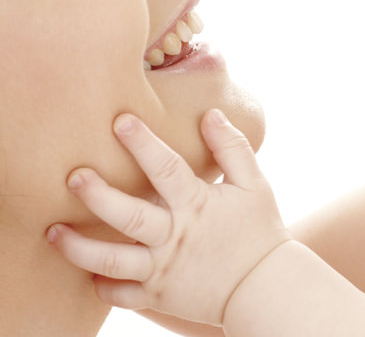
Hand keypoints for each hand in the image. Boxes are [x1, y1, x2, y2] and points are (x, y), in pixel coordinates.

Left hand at [47, 109, 290, 325]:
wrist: (265, 287)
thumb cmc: (260, 231)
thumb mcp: (254, 184)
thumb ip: (232, 148)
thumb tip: (210, 114)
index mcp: (197, 206)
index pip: (166, 168)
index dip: (143, 143)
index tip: (120, 120)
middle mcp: (174, 237)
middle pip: (128, 216)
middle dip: (97, 195)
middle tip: (73, 177)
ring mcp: (163, 270)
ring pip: (111, 261)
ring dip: (78, 247)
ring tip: (53, 232)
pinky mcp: (159, 296)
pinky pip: (121, 295)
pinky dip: (101, 286)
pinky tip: (87, 272)